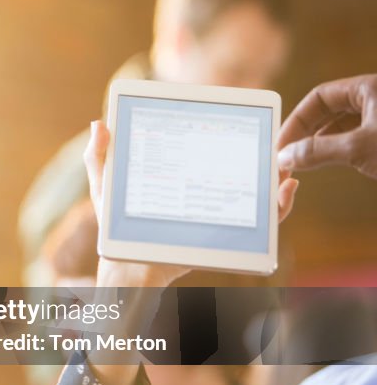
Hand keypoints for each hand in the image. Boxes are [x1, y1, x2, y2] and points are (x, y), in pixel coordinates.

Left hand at [83, 121, 298, 287]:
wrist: (128, 266)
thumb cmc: (117, 227)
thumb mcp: (106, 189)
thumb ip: (100, 158)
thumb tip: (100, 124)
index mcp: (182, 178)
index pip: (210, 153)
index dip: (228, 138)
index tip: (237, 118)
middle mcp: (203, 193)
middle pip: (241, 171)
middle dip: (264, 156)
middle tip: (271, 141)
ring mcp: (216, 214)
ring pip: (259, 196)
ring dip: (279, 180)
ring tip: (285, 166)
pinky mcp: (226, 237)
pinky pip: (263, 226)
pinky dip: (281, 209)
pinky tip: (285, 191)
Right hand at [277, 74, 376, 179]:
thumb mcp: (360, 148)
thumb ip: (318, 151)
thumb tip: (285, 156)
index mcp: (370, 88)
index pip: (320, 97)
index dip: (297, 119)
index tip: (282, 143)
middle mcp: (375, 99)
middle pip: (328, 112)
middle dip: (305, 133)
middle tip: (287, 153)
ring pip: (341, 127)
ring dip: (319, 143)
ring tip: (301, 160)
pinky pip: (354, 139)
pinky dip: (336, 151)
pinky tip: (325, 162)